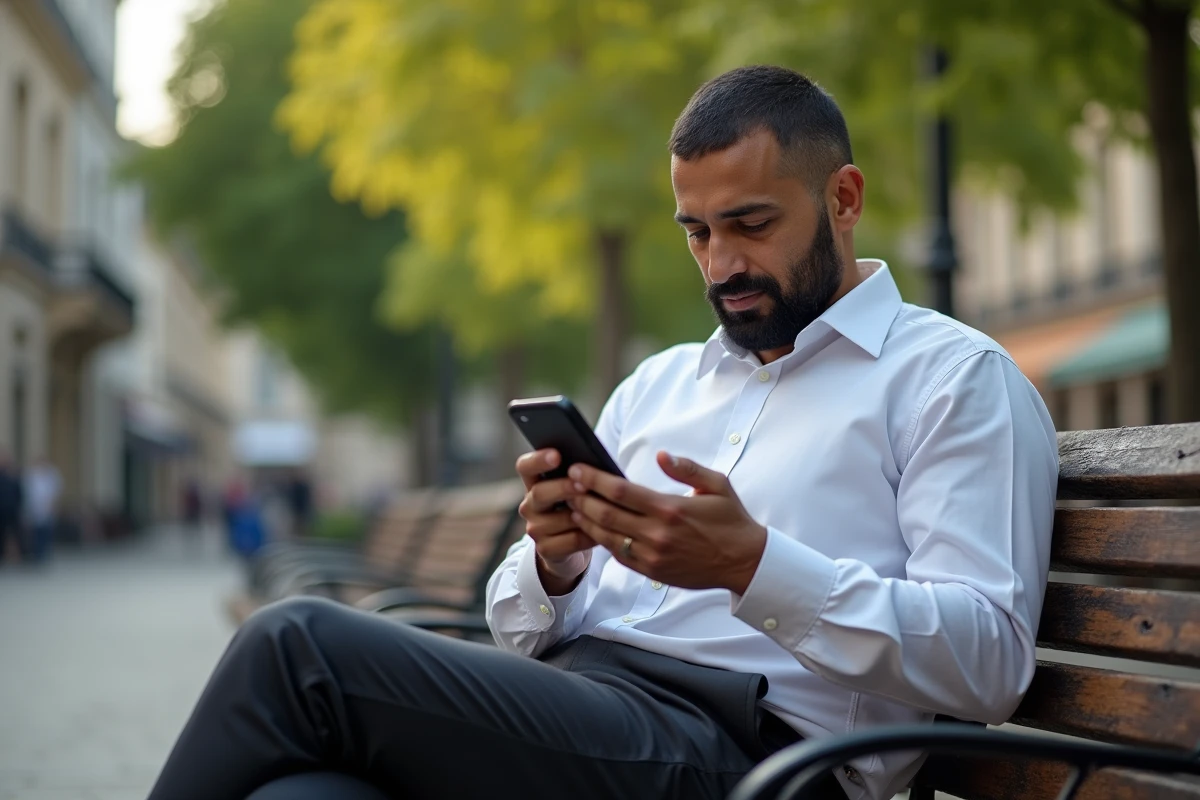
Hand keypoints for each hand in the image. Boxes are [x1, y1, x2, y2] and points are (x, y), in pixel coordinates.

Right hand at [515, 449, 593, 593]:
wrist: (573, 543)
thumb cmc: (579, 506)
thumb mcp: (576, 488)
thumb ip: (579, 476)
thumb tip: (595, 467)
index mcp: (534, 482)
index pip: (525, 467)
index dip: (538, 460)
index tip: (557, 455)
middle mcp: (529, 504)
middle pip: (539, 493)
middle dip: (563, 488)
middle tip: (583, 484)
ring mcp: (535, 528)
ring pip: (558, 519)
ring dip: (582, 515)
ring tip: (603, 510)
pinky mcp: (545, 549)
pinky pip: (570, 540)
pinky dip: (588, 535)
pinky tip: (602, 531)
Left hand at [566, 452, 766, 593]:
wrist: (744, 561)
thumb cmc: (731, 519)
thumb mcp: (717, 484)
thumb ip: (686, 468)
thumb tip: (661, 455)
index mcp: (670, 509)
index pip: (621, 491)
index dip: (594, 479)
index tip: (577, 469)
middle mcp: (658, 534)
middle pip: (607, 514)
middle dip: (582, 497)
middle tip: (566, 484)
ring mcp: (653, 556)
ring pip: (608, 537)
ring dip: (587, 521)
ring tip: (573, 505)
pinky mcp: (653, 572)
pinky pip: (620, 555)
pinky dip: (603, 541)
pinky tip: (594, 528)